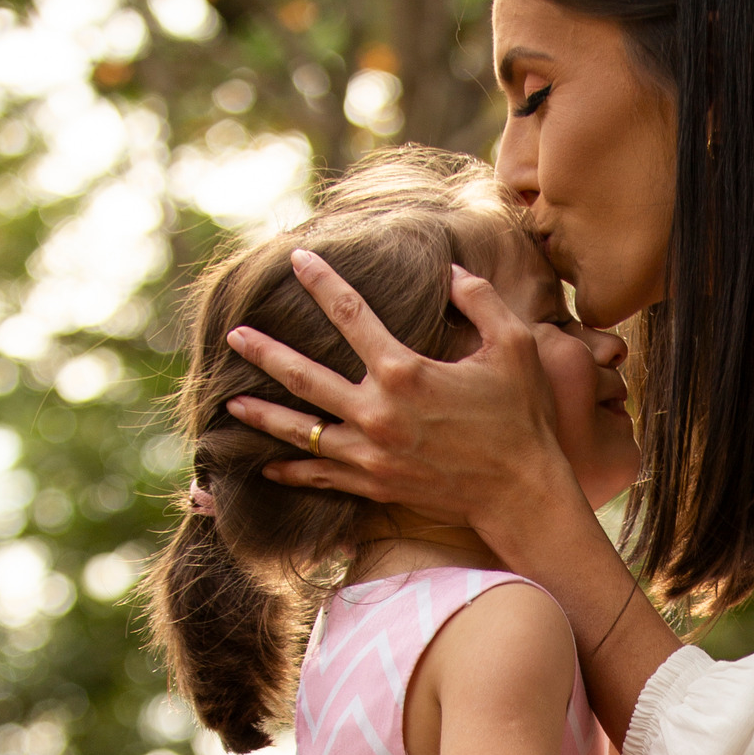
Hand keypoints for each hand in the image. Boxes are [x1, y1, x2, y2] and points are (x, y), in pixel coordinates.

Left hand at [222, 251, 577, 535]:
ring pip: (302, 431)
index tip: (297, 259)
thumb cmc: (523, 419)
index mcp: (405, 371)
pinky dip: (293, 471)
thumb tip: (449, 271)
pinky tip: (268, 467)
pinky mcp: (375, 485)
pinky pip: (322, 475)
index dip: (320, 282)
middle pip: (304, 376)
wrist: (522, 495)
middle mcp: (378, 412)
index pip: (349, 314)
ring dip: (263, 416)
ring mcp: (372, 453)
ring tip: (230, 403)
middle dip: (265, 353)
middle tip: (234, 336)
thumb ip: (480, 300)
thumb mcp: (514, 347)